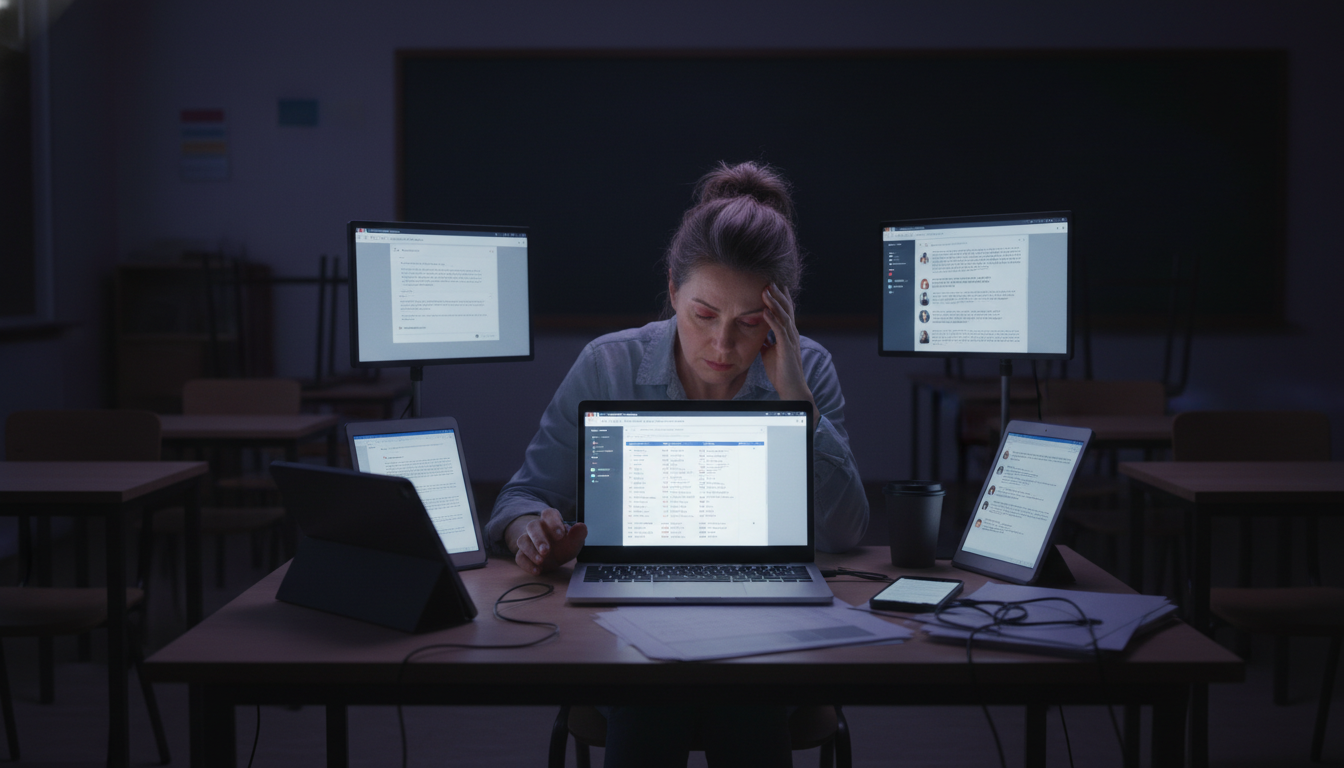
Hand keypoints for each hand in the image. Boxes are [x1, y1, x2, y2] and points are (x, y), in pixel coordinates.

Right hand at [508, 508, 587, 574]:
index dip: (553, 523)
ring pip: (522, 540)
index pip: (548, 514)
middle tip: (546, 551)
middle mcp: (537, 528)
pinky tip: (537, 570)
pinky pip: (519, 557)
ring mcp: (528, 540)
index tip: (560, 535)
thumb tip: (581, 526)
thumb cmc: (564, 545)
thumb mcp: (574, 541)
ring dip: (531, 551)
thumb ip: (578, 534)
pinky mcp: (523, 554)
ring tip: (541, 561)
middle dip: (538, 539)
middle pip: (532, 526)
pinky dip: (527, 564)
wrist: (554, 557)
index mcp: (551, 521)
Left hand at [760, 283, 817, 419]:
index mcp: (788, 334)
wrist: (791, 388)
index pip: (786, 311)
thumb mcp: (769, 353)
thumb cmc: (781, 372)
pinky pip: (779, 330)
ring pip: (783, 316)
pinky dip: (772, 320)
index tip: (773, 285)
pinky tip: (764, 311)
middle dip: (778, 295)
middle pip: (786, 309)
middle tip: (769, 281)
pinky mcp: (787, 348)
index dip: (780, 298)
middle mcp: (792, 334)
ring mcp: (790, 340)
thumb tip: (758, 336)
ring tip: (766, 291)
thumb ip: (766, 343)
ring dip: (774, 303)